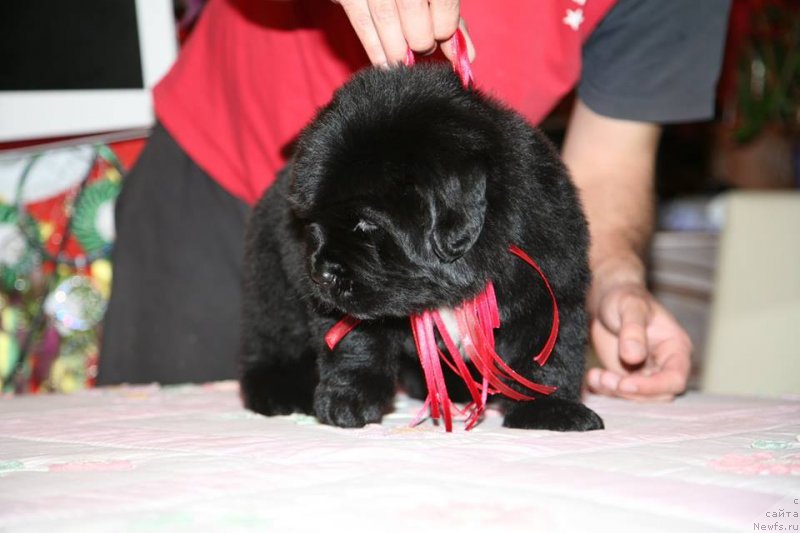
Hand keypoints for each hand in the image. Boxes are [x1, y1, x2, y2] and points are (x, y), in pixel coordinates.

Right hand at [333, 0, 474, 65]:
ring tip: (404, 57)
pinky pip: (363, 26)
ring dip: (398, 51)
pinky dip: (376, 50)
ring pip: (387, 22)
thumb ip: (451, 17)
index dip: (445, 28)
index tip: (441, 34)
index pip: (444, 3)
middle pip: (415, 13)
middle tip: (420, 44)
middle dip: (421, 41)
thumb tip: (468, 55)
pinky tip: (384, 63)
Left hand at [585, 282, 691, 401]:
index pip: (675, 380)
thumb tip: (634, 356)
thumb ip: (634, 330)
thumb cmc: (624, 297)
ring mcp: (645, 373)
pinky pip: (618, 394)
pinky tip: (591, 378)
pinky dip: (603, 391)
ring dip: (614, 393)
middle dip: (630, 392)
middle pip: (657, 396)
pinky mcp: (626, 377)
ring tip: (595, 377)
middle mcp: (664, 365)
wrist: (606, 298)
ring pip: (636, 398)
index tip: (625, 383)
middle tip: (605, 379)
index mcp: (676, 349)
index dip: (653, 387)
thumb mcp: (630, 306)